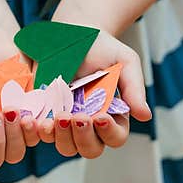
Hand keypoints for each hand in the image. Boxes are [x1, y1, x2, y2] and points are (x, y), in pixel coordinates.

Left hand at [37, 28, 150, 158]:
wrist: (72, 33)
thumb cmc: (103, 48)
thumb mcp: (124, 61)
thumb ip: (134, 88)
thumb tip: (145, 116)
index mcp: (112, 116)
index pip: (115, 137)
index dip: (109, 132)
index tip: (100, 116)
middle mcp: (89, 125)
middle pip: (90, 149)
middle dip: (84, 137)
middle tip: (78, 117)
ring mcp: (65, 123)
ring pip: (65, 147)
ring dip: (62, 136)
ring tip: (59, 116)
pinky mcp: (44, 115)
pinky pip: (40, 134)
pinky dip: (39, 131)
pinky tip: (37, 120)